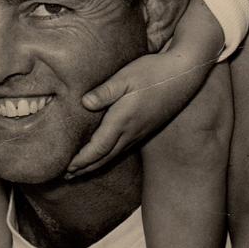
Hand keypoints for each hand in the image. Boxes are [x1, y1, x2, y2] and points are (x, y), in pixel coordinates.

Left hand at [66, 50, 210, 177]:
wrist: (184, 75)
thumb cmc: (153, 72)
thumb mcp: (126, 76)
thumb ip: (105, 91)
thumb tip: (84, 103)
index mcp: (122, 120)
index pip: (97, 148)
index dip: (80, 160)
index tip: (65, 167)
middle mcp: (131, 131)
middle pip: (104, 157)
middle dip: (84, 167)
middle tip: (66, 175)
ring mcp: (140, 131)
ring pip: (114, 155)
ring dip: (96, 164)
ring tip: (81, 170)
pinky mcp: (147, 127)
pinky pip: (124, 148)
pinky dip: (109, 156)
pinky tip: (107, 154)